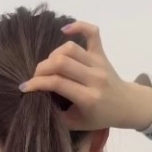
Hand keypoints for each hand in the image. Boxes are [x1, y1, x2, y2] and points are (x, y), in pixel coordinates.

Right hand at [20, 21, 151, 131]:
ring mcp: (99, 63)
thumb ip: (57, 115)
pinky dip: (78, 26)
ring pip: (70, 48)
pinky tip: (64, 30)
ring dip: (53, 55)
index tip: (25, 88)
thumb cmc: (99, 117)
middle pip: (61, 63)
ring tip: (50, 66)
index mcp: (89, 98)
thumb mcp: (76, 124)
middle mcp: (95, 78)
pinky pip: (92, 32)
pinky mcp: (102, 53)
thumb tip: (36, 100)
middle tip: (37, 77)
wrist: (126, 105)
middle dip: (42, 69)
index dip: (37, 84)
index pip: (57, 84)